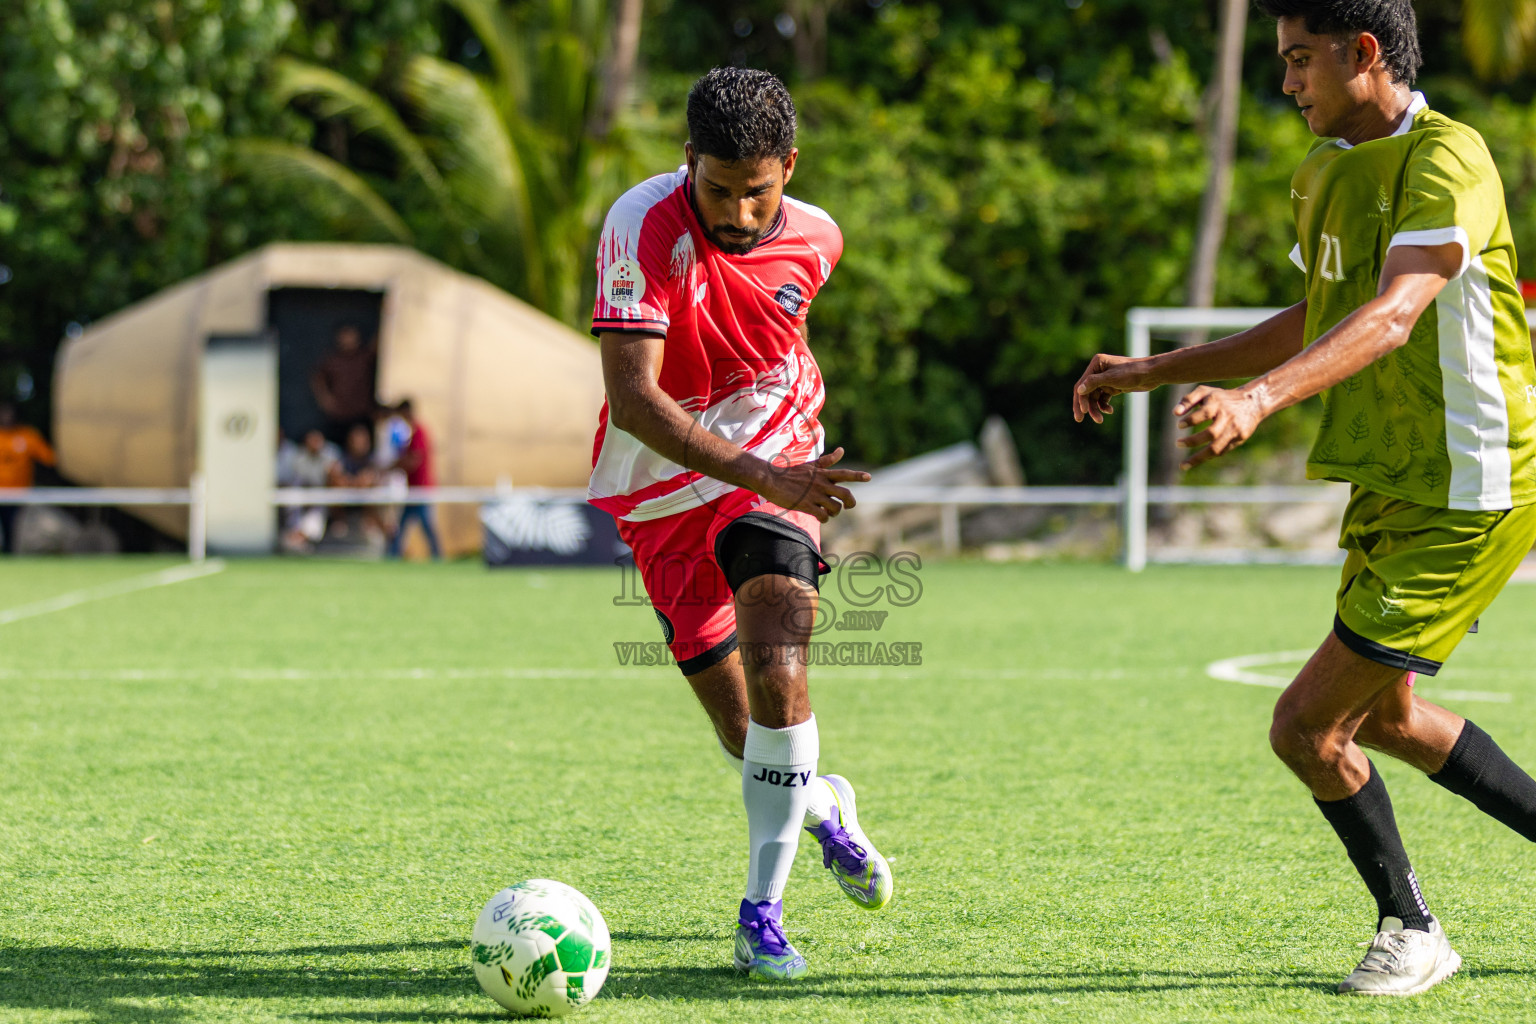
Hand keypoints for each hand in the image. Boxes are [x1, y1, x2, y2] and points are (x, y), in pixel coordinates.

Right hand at [754, 447, 870, 522]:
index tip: (869, 477)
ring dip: (835, 512)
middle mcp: (821, 484)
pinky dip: (825, 518)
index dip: (857, 475)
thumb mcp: (811, 465)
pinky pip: (823, 515)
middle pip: (845, 494)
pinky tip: (821, 517)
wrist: (771, 480)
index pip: (844, 473)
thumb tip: (842, 450)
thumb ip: (827, 460)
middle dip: (851, 502)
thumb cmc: (790, 473)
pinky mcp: (806, 505)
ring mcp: (814, 495)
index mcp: (822, 473)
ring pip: (835, 507)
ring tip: (830, 512)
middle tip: (848, 506)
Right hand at [1073, 354, 1155, 423]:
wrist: (1152, 374)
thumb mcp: (1112, 378)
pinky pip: (1103, 399)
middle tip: (1079, 419)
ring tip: (1099, 420)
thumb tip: (1079, 390)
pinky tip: (1110, 411)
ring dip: (1095, 409)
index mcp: (1096, 364)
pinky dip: (1104, 406)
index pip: (1082, 384)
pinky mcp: (1113, 386)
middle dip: (1085, 406)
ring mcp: (1106, 379)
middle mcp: (1099, 370)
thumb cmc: (1133, 372)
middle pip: (1086, 392)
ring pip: (1094, 397)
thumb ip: (1094, 383)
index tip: (1082, 412)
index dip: (1080, 399)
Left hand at [1174, 386, 1265, 469]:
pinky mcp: (1240, 438)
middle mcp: (1228, 417)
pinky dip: (1208, 456)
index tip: (1179, 425)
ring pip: (1216, 448)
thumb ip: (1188, 400)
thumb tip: (1175, 413)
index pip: (1204, 413)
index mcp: (1218, 403)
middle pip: (1211, 433)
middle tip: (1178, 443)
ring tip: (1183, 464)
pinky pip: (1222, 451)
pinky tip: (1197, 459)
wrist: (1252, 402)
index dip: (1191, 420)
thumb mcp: (1205, 392)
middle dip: (1193, 441)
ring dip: (1198, 458)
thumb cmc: (1222, 397)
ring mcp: (1235, 429)